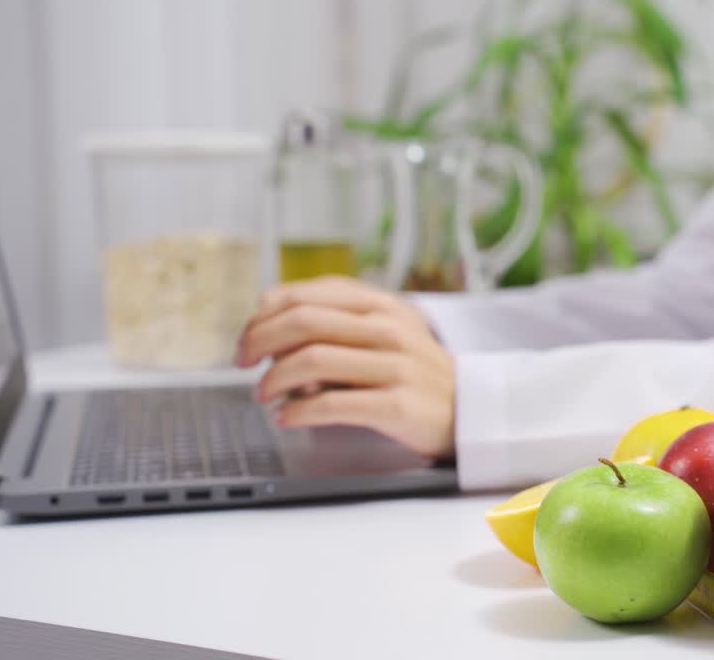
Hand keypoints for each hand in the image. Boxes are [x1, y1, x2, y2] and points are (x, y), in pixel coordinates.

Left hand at [235, 276, 455, 458]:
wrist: (471, 409)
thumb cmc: (415, 374)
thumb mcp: (385, 331)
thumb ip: (337, 322)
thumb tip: (271, 327)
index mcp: (380, 305)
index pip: (306, 295)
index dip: (264, 314)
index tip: (247, 336)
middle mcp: (387, 329)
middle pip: (302, 322)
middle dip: (258, 342)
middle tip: (242, 363)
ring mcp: (394, 367)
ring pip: (311, 361)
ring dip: (273, 379)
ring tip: (264, 394)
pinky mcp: (396, 405)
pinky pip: (331, 405)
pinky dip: (297, 412)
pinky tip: (287, 418)